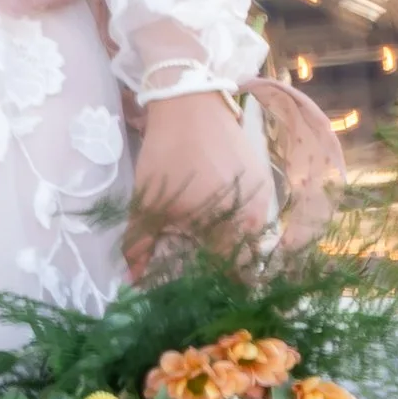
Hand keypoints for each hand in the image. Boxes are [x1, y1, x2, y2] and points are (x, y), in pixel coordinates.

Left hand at [125, 89, 276, 276]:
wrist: (191, 102)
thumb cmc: (168, 155)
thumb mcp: (147, 202)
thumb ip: (140, 245)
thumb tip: (132, 281)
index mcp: (233, 229)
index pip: (234, 277)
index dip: (218, 290)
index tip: (201, 296)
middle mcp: (259, 218)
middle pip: (246, 260)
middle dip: (226, 272)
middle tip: (201, 275)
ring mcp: (265, 197)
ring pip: (252, 238)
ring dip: (233, 248)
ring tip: (208, 249)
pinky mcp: (265, 179)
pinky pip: (256, 215)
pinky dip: (239, 223)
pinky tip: (218, 220)